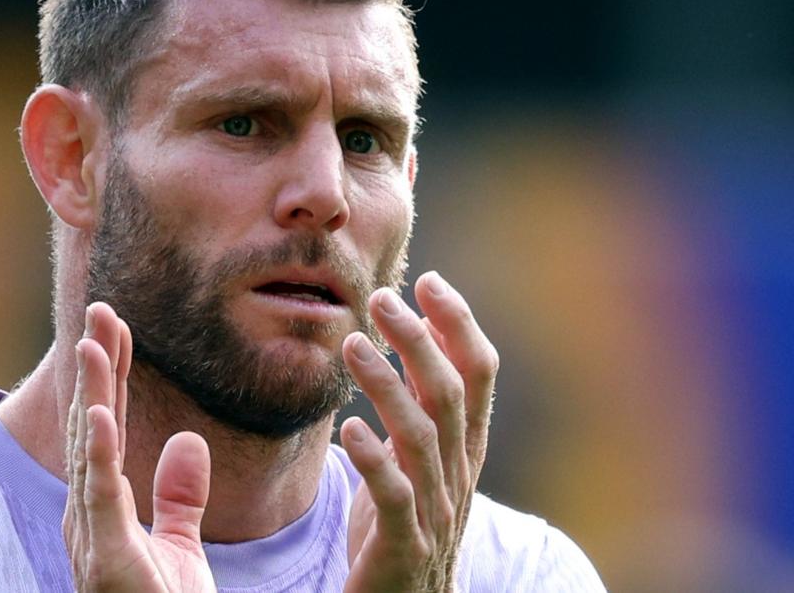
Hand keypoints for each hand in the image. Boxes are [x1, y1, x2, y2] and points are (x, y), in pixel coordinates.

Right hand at [63, 302, 215, 591]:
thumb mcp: (180, 548)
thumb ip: (181, 495)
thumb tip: (187, 438)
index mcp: (103, 509)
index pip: (108, 427)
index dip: (111, 375)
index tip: (116, 326)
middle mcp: (88, 517)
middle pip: (94, 426)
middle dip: (97, 367)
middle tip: (102, 309)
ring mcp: (92, 538)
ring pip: (90, 451)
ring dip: (92, 393)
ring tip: (95, 340)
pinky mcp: (107, 560)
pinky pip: (100, 498)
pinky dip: (99, 454)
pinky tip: (99, 413)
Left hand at [339, 272, 498, 591]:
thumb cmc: (402, 528)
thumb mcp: (416, 462)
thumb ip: (416, 409)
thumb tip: (406, 342)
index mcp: (464, 450)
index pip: (477, 377)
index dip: (459, 326)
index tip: (430, 281)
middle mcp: (458, 475)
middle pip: (450, 395)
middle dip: (420, 341)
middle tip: (382, 296)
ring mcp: (434, 512)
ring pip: (421, 438)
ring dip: (388, 386)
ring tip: (352, 344)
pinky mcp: (403, 546)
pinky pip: (395, 497)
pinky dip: (375, 460)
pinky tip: (350, 428)